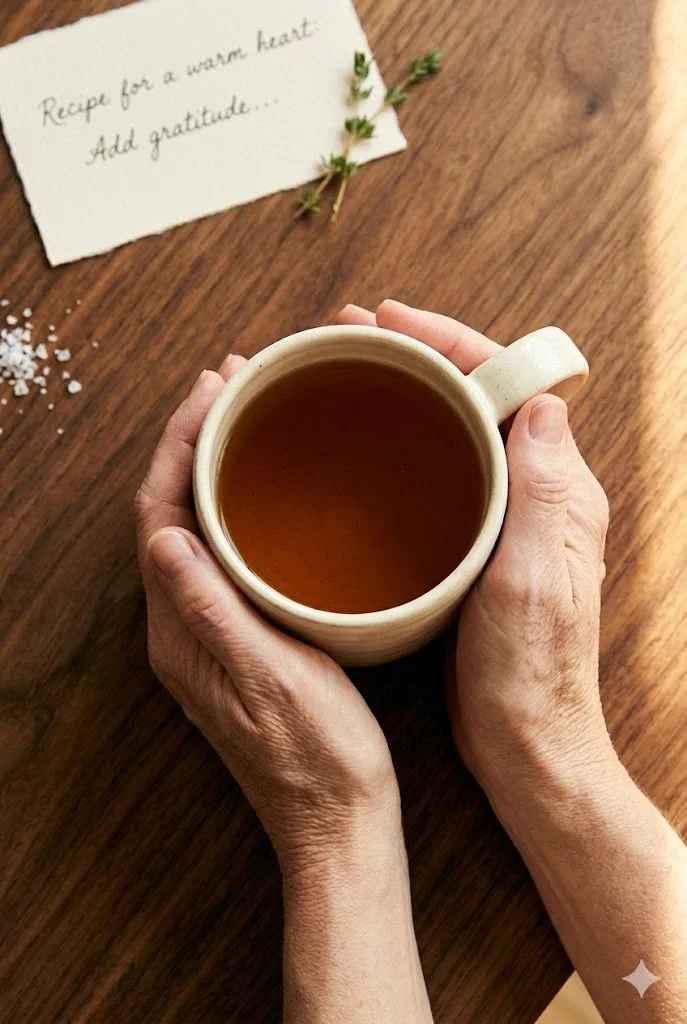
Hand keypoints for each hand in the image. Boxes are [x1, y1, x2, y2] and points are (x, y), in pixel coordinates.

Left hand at [135, 356, 399, 877]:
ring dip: (213, 466)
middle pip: (171, 511)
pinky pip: (225, 551)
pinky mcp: (242, 636)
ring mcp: (211, 630)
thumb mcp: (269, 678)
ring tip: (246, 416)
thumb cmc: (315, 755)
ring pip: (196, 526)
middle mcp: (183, 625)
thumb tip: (165, 537)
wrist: (337, 819)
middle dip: (193, 441)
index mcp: (180, 630)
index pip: (158, 513)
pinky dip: (238, 504)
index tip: (214, 389)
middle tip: (232, 384)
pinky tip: (272, 490)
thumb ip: (213, 610)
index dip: (179, 444)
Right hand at [338, 300, 614, 797]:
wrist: (526, 740)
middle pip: (476, 394)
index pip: (508, 384)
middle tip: (348, 337)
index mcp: (558, 489)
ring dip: (405, 391)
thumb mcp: (532, 581)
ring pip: (455, 427)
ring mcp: (504, 518)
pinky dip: (402, 442)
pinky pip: (442, 470)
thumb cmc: (531, 673)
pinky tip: (360, 449)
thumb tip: (542, 401)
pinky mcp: (475, 547)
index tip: (386, 321)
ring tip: (344, 373)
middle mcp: (536, 492)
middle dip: (416, 354)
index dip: (447, 341)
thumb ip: (540, 492)